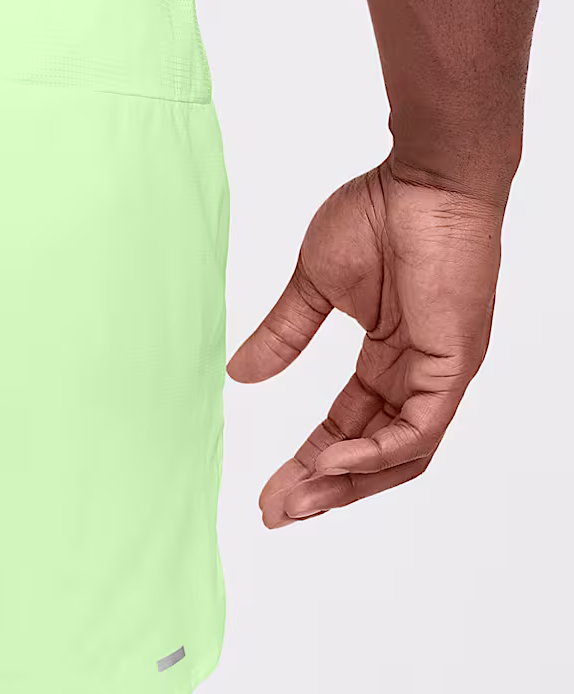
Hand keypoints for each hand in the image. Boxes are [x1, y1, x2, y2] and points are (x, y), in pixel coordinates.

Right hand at [227, 160, 502, 527]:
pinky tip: (332, 460)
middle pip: (373, 454)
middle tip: (275, 513)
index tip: (267, 489)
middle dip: (323, 489)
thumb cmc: (379, 214)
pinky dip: (376, 452)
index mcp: (391, 357)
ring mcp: (440, 373)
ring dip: (347, 483)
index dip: (307, 460)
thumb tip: (239, 375)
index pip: (348, 426)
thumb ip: (283, 334)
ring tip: (298, 500)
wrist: (424, 180)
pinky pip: (419, 429)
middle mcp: (418, 374)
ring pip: (400, 454)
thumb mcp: (314, 286)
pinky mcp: (453, 364)